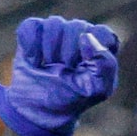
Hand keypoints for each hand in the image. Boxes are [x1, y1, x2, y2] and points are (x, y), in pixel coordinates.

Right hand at [0, 15, 119, 135]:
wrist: (38, 111)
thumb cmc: (70, 100)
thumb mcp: (96, 90)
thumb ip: (105, 64)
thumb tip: (87, 37)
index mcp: (100, 48)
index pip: (104, 35)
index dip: (93, 50)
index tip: (82, 68)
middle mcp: (80, 34)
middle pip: (77, 27)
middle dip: (68, 54)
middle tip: (64, 74)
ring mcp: (57, 31)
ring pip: (54, 24)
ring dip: (50, 51)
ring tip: (48, 69)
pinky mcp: (34, 32)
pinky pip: (32, 26)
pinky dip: (31, 46)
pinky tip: (34, 62)